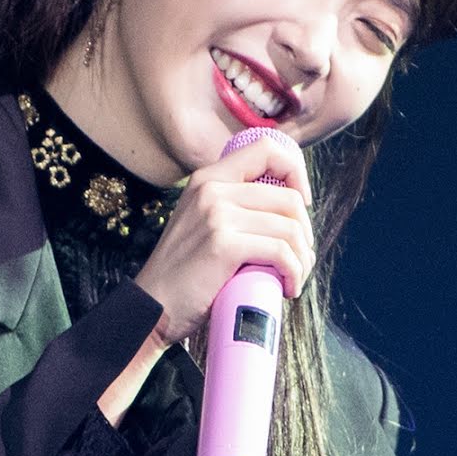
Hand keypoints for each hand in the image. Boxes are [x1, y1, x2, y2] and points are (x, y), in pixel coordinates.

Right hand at [134, 134, 314, 345]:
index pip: (265, 148)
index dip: (294, 171)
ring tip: (293, 278)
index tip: (300, 205)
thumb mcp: (202, 224)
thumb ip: (232, 208)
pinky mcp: (223, 244)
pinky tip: (288, 287)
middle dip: (304, 232)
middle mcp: (212, 189)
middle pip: (288, 197)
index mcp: (208, 178)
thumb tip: (285, 213)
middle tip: (299, 258)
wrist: (152, 307)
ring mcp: (217, 215)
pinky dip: (293, 272)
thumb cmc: (184, 275)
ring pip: (290, 227)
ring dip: (302, 258)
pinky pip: (280, 252)